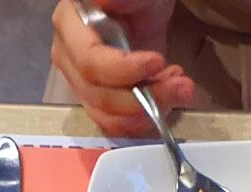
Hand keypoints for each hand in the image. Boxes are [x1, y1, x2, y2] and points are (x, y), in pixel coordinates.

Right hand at [50, 0, 195, 136]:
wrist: (142, 7)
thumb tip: (105, 0)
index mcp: (69, 25)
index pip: (89, 61)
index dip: (122, 70)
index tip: (158, 61)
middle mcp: (68, 58)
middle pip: (97, 94)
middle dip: (141, 98)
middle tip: (182, 86)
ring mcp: (81, 82)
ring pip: (106, 114)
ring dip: (146, 112)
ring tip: (181, 90)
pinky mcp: (99, 99)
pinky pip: (116, 121)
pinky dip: (145, 118)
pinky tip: (168, 98)